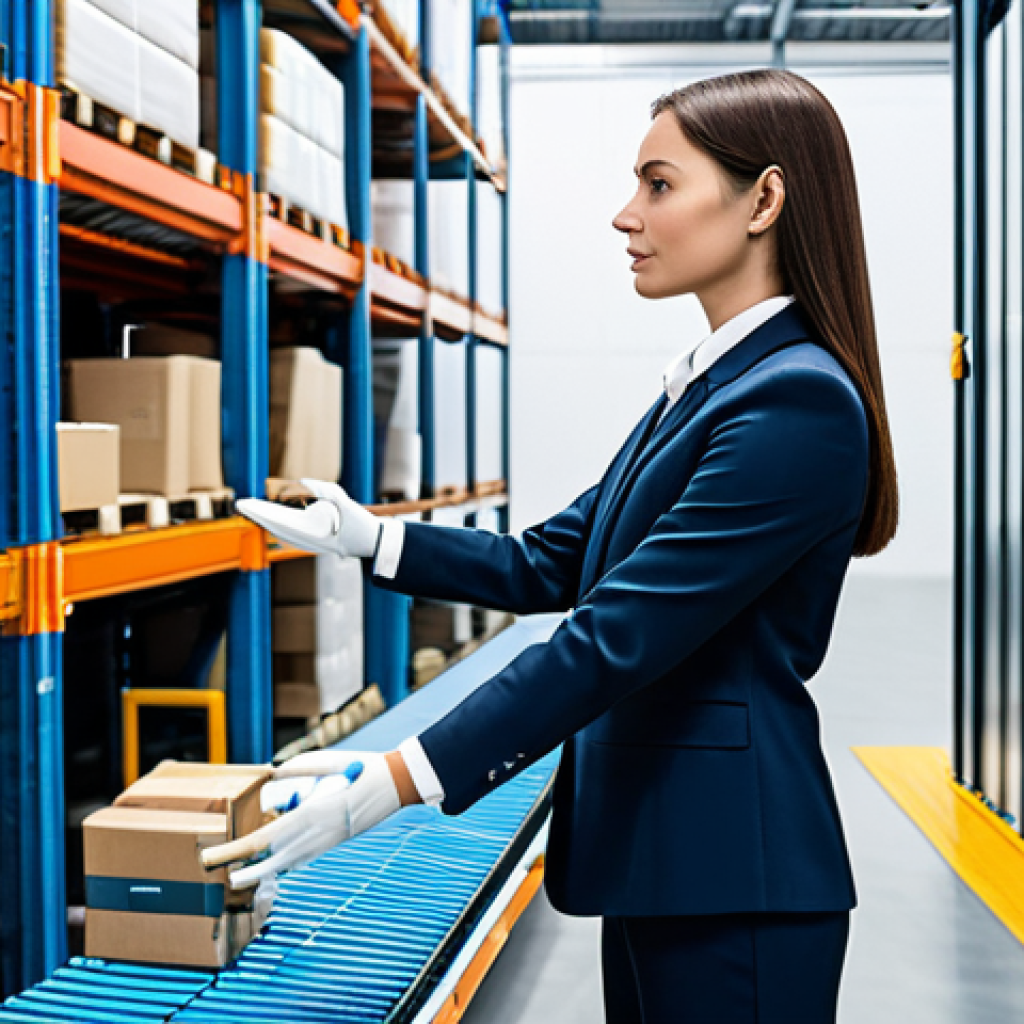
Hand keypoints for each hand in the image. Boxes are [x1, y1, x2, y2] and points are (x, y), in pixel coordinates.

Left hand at [199, 750, 406, 888]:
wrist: (398, 784)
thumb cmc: (364, 768)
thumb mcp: (330, 761)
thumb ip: (299, 767)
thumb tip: (272, 772)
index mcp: (312, 813)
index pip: (264, 837)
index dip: (235, 850)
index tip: (212, 856)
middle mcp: (317, 834)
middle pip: (271, 858)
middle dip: (241, 867)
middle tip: (213, 870)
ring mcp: (327, 842)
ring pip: (286, 862)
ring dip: (261, 869)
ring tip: (238, 877)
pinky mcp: (335, 842)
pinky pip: (303, 857)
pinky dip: (283, 862)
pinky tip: (273, 865)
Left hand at [235, 478, 380, 558]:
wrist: (370, 543)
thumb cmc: (358, 522)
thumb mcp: (342, 499)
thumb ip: (321, 489)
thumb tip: (303, 481)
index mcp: (309, 531)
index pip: (276, 519)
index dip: (258, 511)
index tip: (243, 504)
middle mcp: (305, 539)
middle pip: (274, 526)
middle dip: (258, 515)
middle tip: (241, 504)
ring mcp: (307, 543)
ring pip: (279, 531)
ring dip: (266, 520)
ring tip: (252, 509)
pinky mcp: (311, 542)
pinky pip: (288, 533)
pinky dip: (277, 524)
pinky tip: (270, 518)